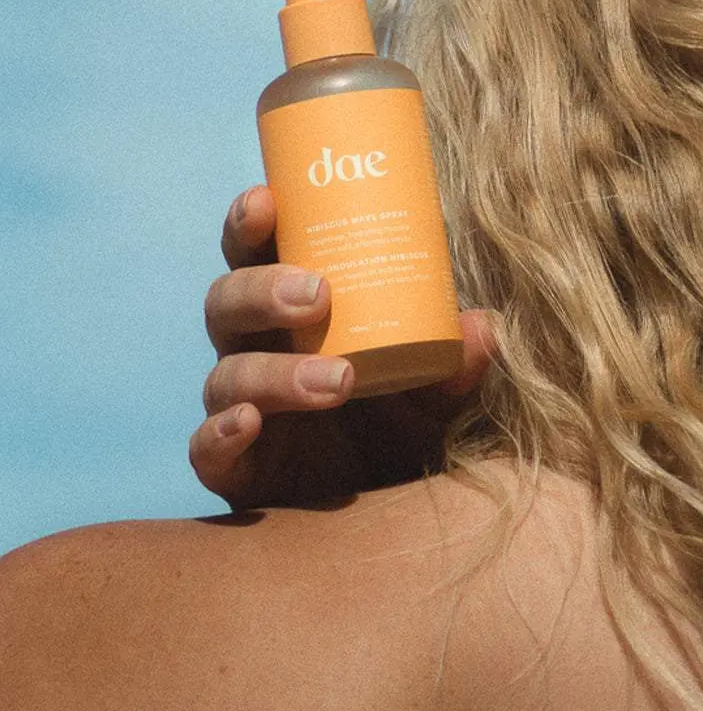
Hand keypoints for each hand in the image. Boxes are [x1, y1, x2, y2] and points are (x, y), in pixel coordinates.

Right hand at [189, 184, 497, 510]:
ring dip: (275, 372)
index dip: (250, 222)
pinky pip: (208, 449)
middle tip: (318, 294)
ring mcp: (241, 409)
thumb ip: (461, 362)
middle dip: (262, 291)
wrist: (394, 510)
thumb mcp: (442, 390)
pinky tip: (250, 423)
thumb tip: (486, 327)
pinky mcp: (236, 470)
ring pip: (227, 376)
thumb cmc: (407, 424)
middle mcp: (257, 352)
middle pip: (227, 304)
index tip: (268, 200)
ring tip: (337, 380)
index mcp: (293, 313)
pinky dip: (221, 433)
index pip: (256, 254)